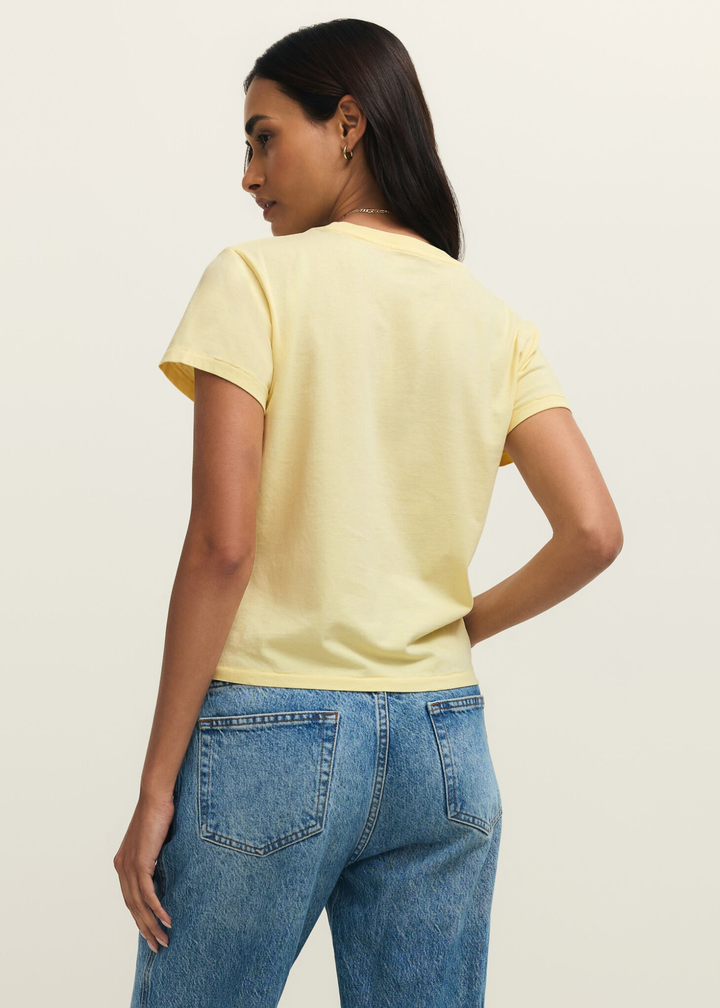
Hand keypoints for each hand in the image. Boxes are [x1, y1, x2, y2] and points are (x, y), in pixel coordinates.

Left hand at [114, 793, 174, 951]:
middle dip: (145, 929)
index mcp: (123, 863)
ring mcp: (129, 866)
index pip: (130, 899)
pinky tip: (166, 920)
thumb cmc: (158, 814)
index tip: (150, 933)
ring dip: (151, 925)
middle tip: (157, 946)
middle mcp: (122, 867)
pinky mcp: (140, 863)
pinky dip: (157, 909)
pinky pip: (147, 894)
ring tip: (163, 940)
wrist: (155, 796)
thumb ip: (154, 859)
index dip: (140, 918)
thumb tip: (164, 872)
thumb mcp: (154, 842)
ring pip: (139, 905)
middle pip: (132, 907)